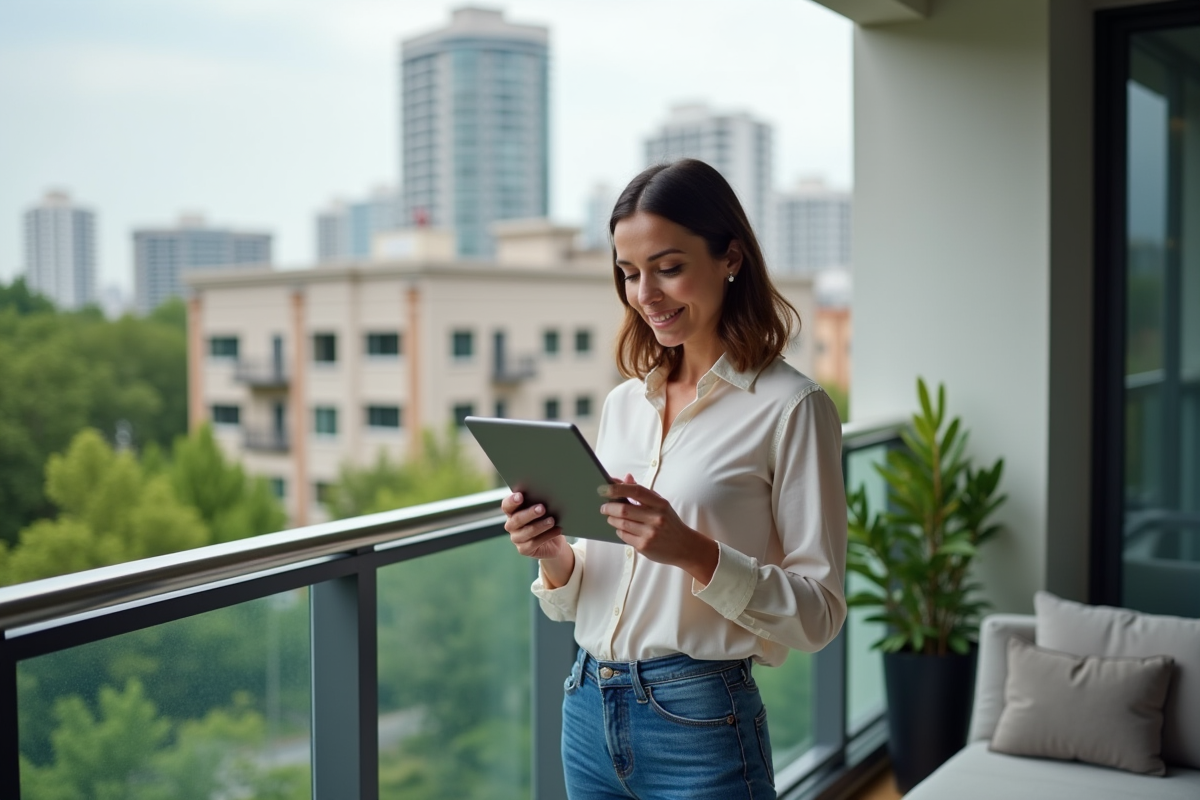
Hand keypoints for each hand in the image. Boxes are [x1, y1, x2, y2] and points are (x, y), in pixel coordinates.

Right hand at [501, 492, 574, 586]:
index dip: (512, 501)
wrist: (553, 541)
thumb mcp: (542, 510)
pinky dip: (547, 535)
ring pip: (527, 531)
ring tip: (552, 520)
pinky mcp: (524, 549)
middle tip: (542, 508)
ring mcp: (516, 538)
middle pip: (517, 519)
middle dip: (530, 513)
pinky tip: (557, 530)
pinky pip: (535, 543)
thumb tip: (548, 495)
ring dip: (540, 525)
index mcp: (512, 512)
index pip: (507, 506)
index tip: (520, 495)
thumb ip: (539, 503)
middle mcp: (511, 525)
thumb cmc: (546, 519)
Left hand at [600, 474, 718, 585]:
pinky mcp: (644, 546)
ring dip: (612, 519)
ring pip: (621, 524)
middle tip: (603, 506)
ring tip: (610, 517)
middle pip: (624, 509)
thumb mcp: (660, 504)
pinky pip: (624, 536)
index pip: (636, 491)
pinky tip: (621, 529)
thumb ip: (642, 492)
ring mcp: (650, 533)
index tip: (604, 487)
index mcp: (660, 504)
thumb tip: (624, 478)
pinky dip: (619, 531)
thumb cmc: (669, 522)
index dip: (618, 488)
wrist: (685, 546)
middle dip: (609, 507)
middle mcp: (656, 518)